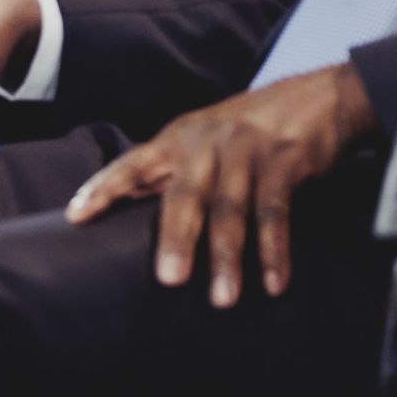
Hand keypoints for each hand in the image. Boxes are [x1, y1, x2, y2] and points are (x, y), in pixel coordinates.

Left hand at [62, 65, 377, 307]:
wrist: (319, 97)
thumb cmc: (251, 127)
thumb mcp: (205, 138)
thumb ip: (172, 170)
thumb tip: (127, 204)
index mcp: (180, 138)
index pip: (133, 162)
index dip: (104, 186)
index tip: (77, 215)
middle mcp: (208, 141)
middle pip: (186, 194)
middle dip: (176, 238)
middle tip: (169, 280)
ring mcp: (248, 149)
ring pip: (232, 209)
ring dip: (229, 257)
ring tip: (223, 299)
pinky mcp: (285, 160)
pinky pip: (276, 211)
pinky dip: (275, 250)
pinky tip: (273, 283)